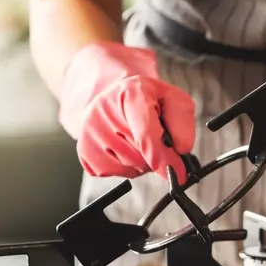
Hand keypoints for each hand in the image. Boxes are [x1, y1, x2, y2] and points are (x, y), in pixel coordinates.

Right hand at [58, 42, 195, 182]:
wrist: (113, 96)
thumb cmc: (146, 99)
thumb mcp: (173, 99)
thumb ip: (182, 121)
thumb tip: (181, 149)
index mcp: (131, 92)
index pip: (146, 133)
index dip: (163, 157)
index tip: (178, 173)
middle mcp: (103, 110)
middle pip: (140, 155)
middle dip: (157, 155)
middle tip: (157, 140)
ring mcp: (90, 132)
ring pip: (129, 167)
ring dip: (143, 162)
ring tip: (139, 140)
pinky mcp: (83, 151)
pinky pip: (115, 173)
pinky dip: (127, 167)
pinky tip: (125, 148)